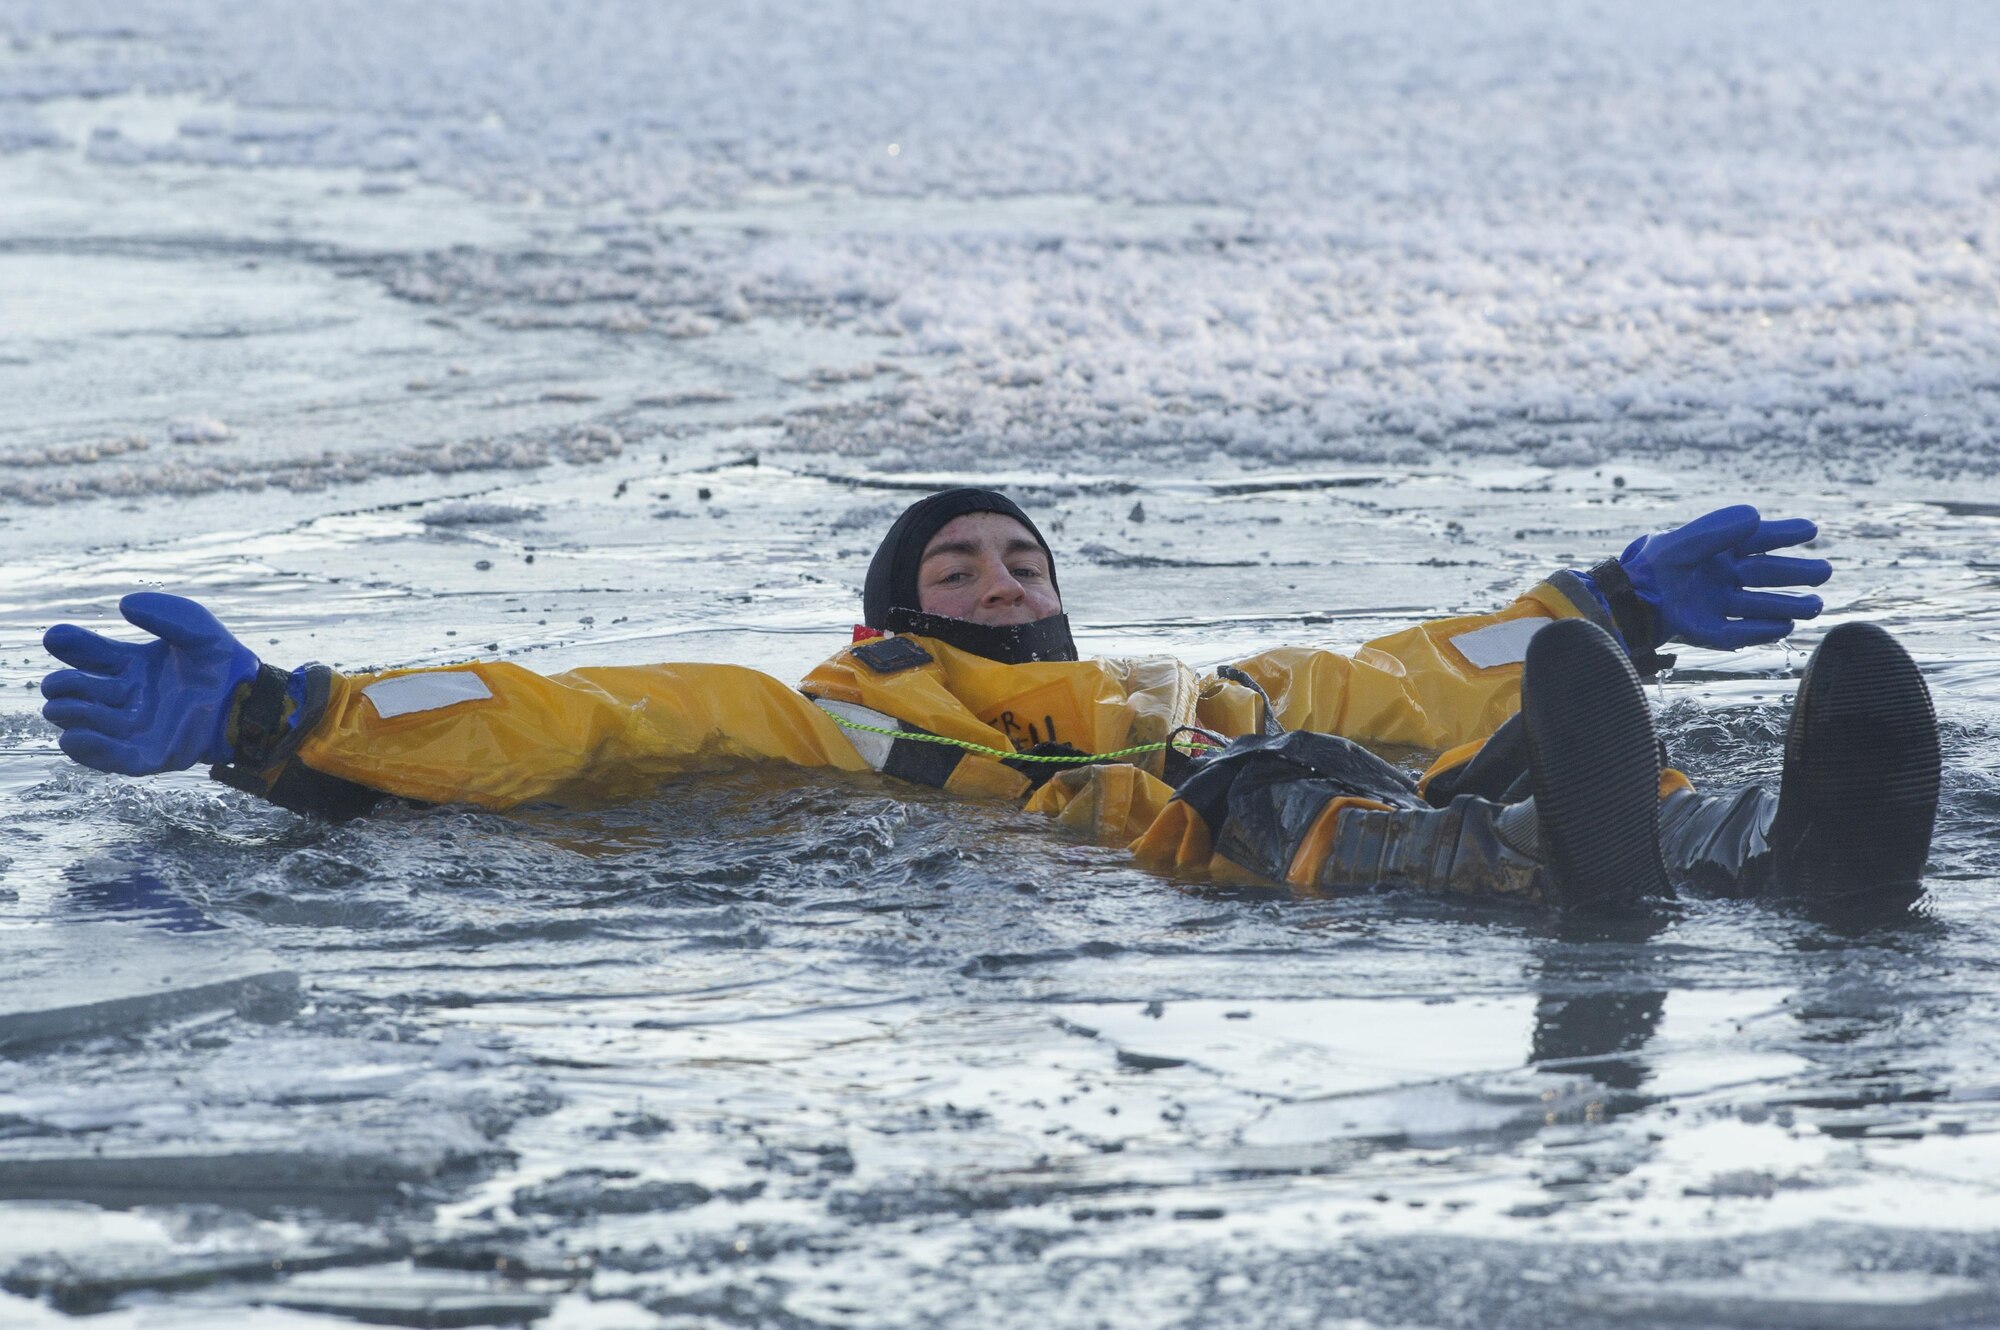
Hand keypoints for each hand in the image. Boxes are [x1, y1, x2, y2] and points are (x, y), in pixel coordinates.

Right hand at [42, 593, 260, 773]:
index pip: (88, 654)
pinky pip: (112, 758)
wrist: (251, 701)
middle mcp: (126, 697)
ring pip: (86, 724)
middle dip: (63, 686)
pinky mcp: (149, 755)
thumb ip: (165, 613)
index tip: (55, 637)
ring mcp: (135, 728)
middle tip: (60, 683)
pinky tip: (72, 738)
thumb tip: (123, 605)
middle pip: (79, 690)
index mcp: (132, 665)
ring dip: (71, 716)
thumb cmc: (225, 664)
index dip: (69, 644)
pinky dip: (90, 750)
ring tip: (62, 708)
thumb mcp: (197, 628)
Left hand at [1620, 505, 1830, 649]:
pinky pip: (1737, 631)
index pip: (1756, 540)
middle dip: (1795, 574)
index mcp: (1715, 551)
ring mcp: (1714, 604)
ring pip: (1758, 605)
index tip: (1810, 529)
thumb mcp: (1682, 542)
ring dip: (1786, 606)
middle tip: (1824, 572)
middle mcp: (1720, 577)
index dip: (1783, 534)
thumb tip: (1756, 516)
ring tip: (1815, 606)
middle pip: (1765, 574)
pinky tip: (1783, 627)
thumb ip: (1716, 529)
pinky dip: (1759, 630)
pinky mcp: (1705, 630)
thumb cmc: (1651, 565)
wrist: (1624, 600)